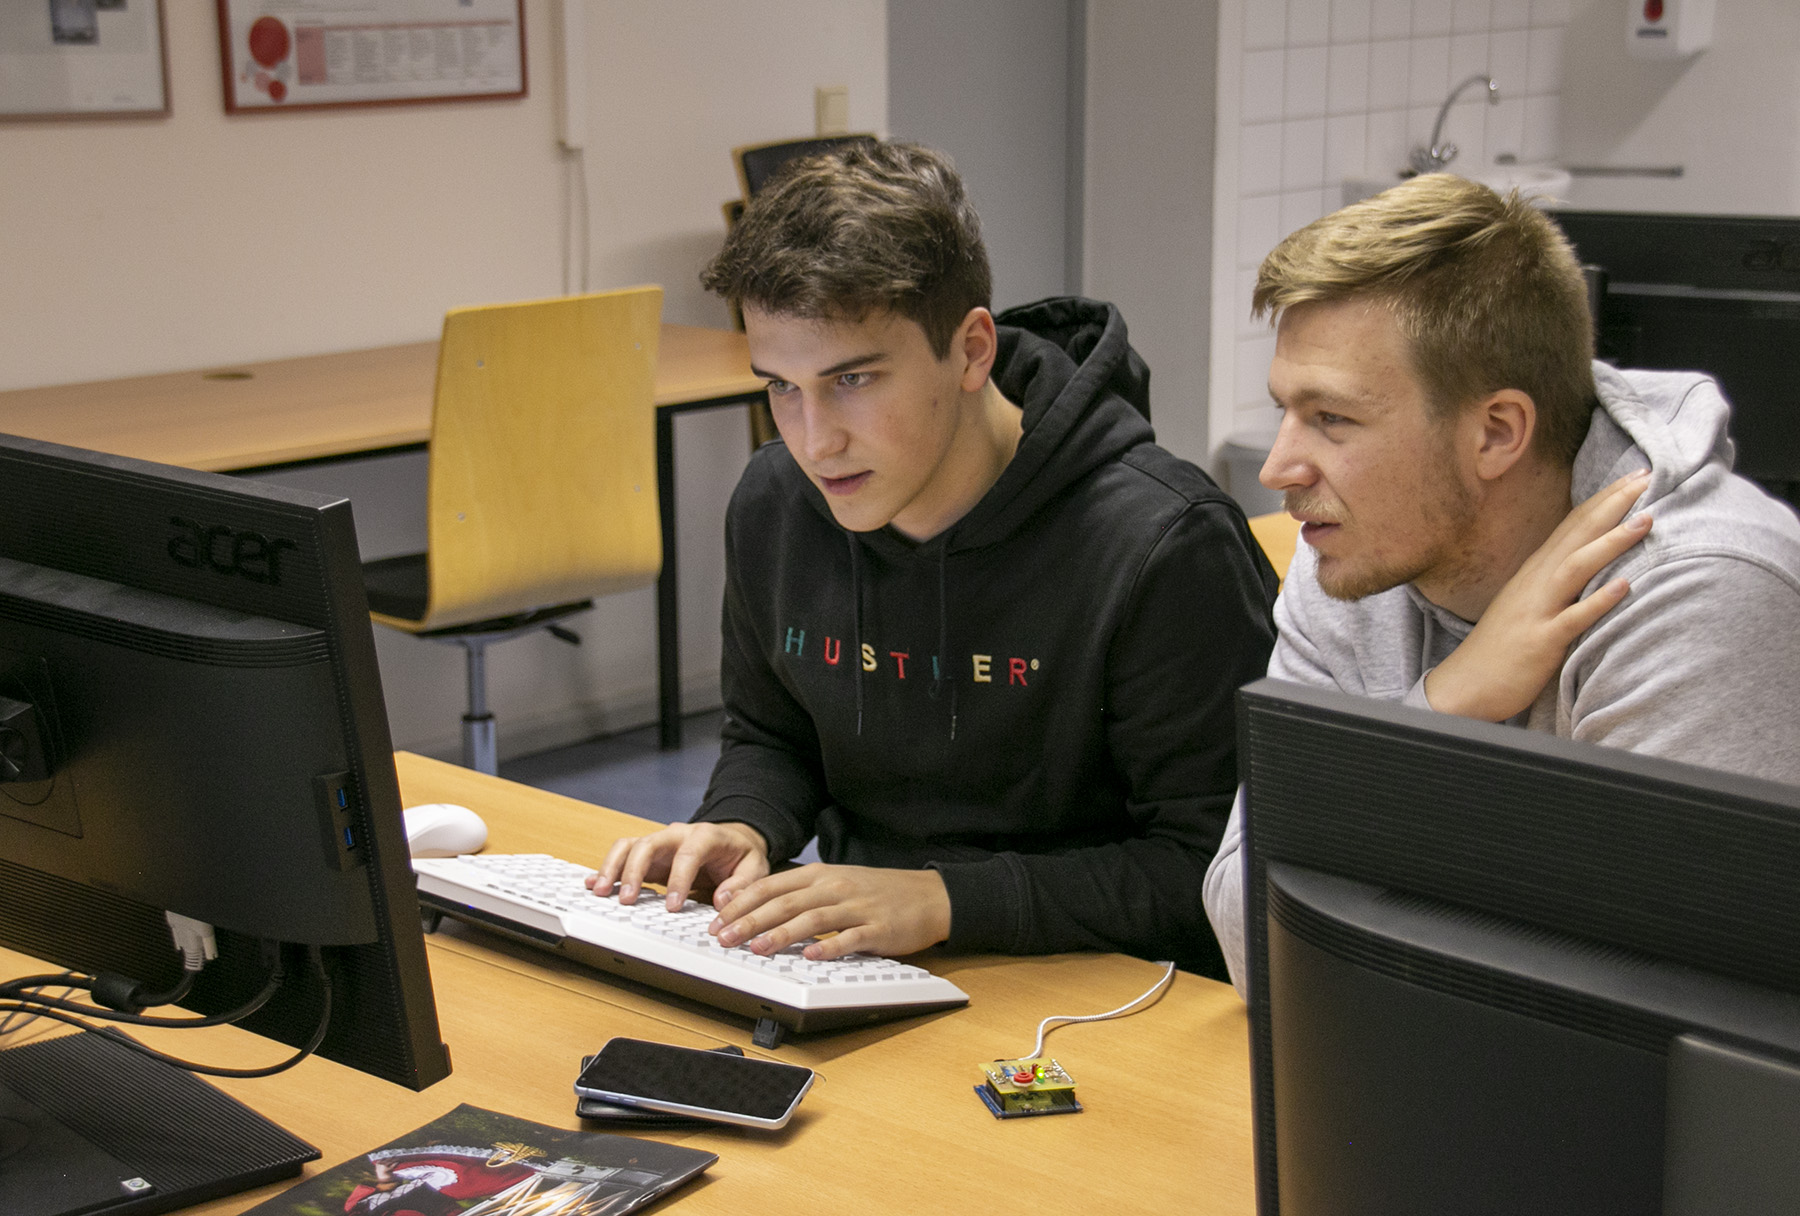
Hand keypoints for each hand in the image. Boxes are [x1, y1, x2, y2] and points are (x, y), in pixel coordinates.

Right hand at [588, 821, 770, 910]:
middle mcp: (677, 835)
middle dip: (635, 872)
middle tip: (628, 901)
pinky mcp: (648, 856)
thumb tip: (723, 901)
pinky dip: (607, 869)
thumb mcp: (755, 868)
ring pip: (628, 847)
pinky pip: (622, 856)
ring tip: (601, 892)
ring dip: (613, 868)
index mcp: (705, 835)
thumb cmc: (741, 855)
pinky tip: (594, 884)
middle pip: (648, 844)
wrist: (733, 841)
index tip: (673, 905)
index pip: (688, 854)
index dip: (678, 879)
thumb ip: (742, 884)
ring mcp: (659, 844)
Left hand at [710, 864, 951, 960]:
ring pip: (812, 918)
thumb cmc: (876, 892)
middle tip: (724, 938)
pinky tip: (811, 956)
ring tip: (757, 948)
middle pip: (784, 903)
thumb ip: (800, 894)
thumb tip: (758, 909)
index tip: (716, 920)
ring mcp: (855, 908)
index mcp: (819, 875)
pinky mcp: (877, 929)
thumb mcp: (835, 883)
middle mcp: (833, 887)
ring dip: (781, 934)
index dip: (741, 903)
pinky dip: (829, 947)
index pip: (770, 887)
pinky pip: (849, 938)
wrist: (927, 895)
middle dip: (750, 921)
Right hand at [1425, 469, 1653, 722]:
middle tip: (1645, 477)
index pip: (1572, 525)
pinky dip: (1598, 600)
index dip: (1603, 499)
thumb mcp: (1529, 604)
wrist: (1465, 686)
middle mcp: (1535, 583)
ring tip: (1645, 520)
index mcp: (1535, 572)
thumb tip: (1587, 562)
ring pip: (1576, 567)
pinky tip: (1624, 585)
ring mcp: (1537, 610)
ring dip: (1610, 542)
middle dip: (1612, 504)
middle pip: (1577, 534)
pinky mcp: (1541, 641)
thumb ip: (1556, 582)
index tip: (1635, 476)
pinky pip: (1573, 618)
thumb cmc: (1501, 647)